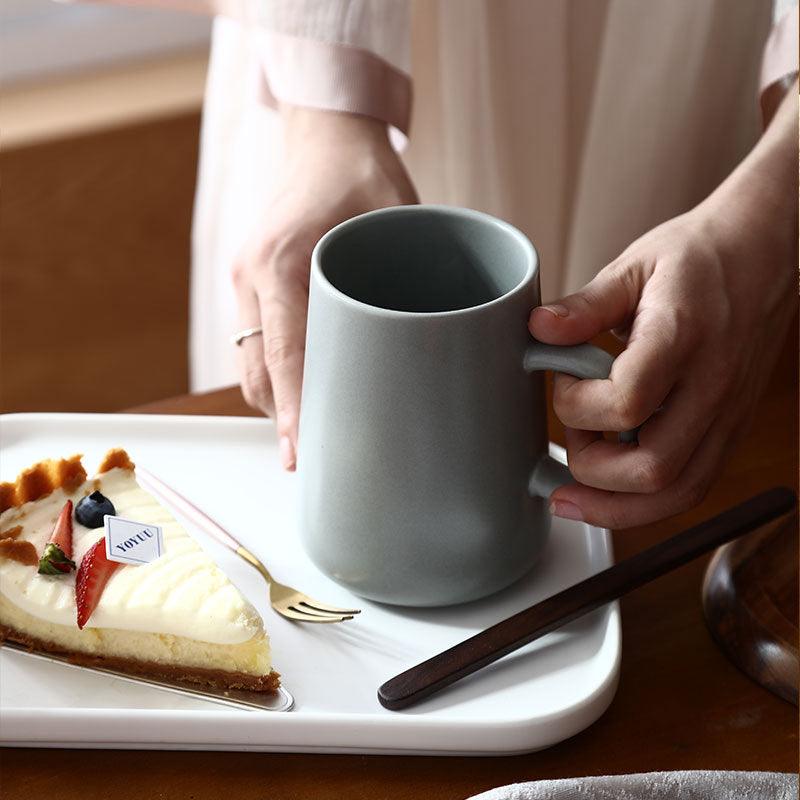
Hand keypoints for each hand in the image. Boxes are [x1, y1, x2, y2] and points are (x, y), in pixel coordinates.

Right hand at [232, 107, 417, 469]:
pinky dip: (278, 377)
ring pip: (251, 366)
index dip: (295, 408)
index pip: (284, 353)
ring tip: (319, 435)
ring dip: (280, 404)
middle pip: (259, 371)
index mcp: (283, 259)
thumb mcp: (398, 214)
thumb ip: (409, 276)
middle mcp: (253, 274)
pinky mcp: (252, 284)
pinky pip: (255, 346)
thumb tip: (442, 346)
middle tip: (321, 458)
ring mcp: (246, 280)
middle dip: (286, 418)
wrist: (324, 137)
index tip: (302, 453)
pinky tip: (310, 393)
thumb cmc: (363, 171)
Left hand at [529, 88, 796, 528]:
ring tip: (572, 492)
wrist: (767, 251)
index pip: (629, 401)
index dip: (579, 406)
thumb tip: (538, 329)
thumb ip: (585, 304)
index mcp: (683, 336)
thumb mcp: (636, 264)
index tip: (560, 383)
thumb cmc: (700, 256)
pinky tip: (610, 489)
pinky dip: (645, 502)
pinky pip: (692, 485)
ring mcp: (727, 412)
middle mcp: (711, 384)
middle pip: (653, 467)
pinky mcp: (730, 428)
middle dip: (591, 469)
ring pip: (677, 493)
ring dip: (615, 506)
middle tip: (567, 440)